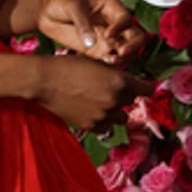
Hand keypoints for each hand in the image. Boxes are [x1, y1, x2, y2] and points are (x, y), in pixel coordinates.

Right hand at [31, 51, 146, 130]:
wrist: (45, 80)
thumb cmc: (68, 67)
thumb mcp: (98, 64)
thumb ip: (116, 75)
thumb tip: (130, 83)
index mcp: (120, 81)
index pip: (147, 89)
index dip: (142, 87)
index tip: (140, 87)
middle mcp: (115, 99)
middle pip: (131, 102)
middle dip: (124, 96)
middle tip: (108, 90)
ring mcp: (104, 115)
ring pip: (121, 117)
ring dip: (114, 111)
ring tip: (99, 102)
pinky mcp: (91, 126)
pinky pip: (106, 127)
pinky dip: (102, 121)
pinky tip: (91, 110)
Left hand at [34, 0, 149, 64]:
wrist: (46, 12)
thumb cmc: (61, 1)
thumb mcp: (73, 7)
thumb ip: (83, 24)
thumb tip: (91, 41)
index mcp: (112, 8)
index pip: (126, 19)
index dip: (121, 28)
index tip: (109, 34)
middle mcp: (113, 24)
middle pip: (136, 36)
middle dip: (133, 46)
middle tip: (123, 52)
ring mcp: (107, 38)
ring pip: (127, 50)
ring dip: (124, 57)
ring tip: (113, 60)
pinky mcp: (98, 50)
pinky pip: (112, 58)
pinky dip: (113, 63)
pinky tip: (107, 63)